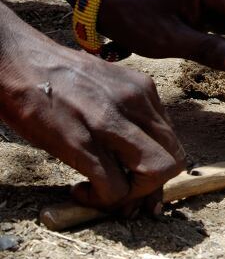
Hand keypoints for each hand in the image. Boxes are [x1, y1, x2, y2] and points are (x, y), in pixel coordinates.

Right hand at [0, 16, 184, 213]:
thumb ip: (130, 113)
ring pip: (155, 174)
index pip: (173, 141)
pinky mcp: (80, 141)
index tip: (136, 179)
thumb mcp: (108, 86)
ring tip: (103, 193)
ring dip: (133, 196)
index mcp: (144, 90)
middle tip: (124, 193)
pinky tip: (79, 190)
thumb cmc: (57, 77)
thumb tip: (139, 153)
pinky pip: (114, 187)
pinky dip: (102, 200)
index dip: (160, 169)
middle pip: (174, 160)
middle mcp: (135, 103)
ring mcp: (109, 121)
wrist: (15, 58)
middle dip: (153, 187)